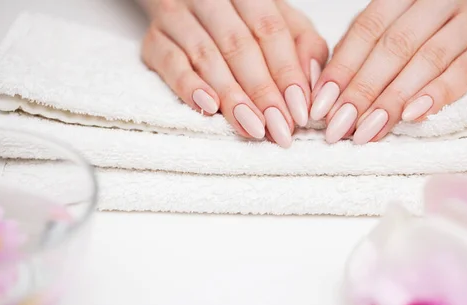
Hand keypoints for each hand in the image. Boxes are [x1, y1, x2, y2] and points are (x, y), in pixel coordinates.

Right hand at [141, 0, 327, 147]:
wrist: (189, 2)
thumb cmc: (244, 21)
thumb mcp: (281, 24)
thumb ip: (304, 47)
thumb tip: (313, 82)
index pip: (270, 30)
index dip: (287, 73)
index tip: (300, 112)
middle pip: (239, 46)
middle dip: (262, 92)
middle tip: (279, 129)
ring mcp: (178, 16)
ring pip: (206, 57)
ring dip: (232, 97)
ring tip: (253, 128)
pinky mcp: (154, 39)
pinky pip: (169, 63)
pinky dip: (189, 86)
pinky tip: (209, 107)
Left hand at [311, 0, 466, 144]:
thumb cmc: (429, 33)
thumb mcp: (391, 32)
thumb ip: (359, 54)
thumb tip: (323, 94)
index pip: (367, 30)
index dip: (342, 69)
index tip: (321, 107)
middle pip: (394, 47)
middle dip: (362, 92)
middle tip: (339, 128)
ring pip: (427, 60)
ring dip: (393, 100)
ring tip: (368, 131)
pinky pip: (464, 72)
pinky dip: (437, 95)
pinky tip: (413, 117)